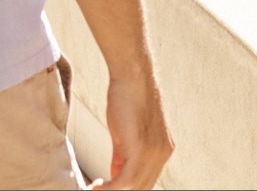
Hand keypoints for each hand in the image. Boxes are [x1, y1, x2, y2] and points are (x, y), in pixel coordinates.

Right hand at [96, 66, 171, 188]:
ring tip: (93, 189)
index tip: (105, 186)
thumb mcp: (123, 131)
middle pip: (142, 186)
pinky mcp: (143, 149)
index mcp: (162, 149)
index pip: (146, 178)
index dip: (126, 187)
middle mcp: (163, 154)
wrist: (132, 76)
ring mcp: (155, 153)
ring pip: (136, 186)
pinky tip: (97, 185)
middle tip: (96, 189)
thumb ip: (121, 155)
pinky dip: (111, 187)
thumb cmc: (126, 95)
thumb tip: (115, 174)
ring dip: (112, 190)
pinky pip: (128, 180)